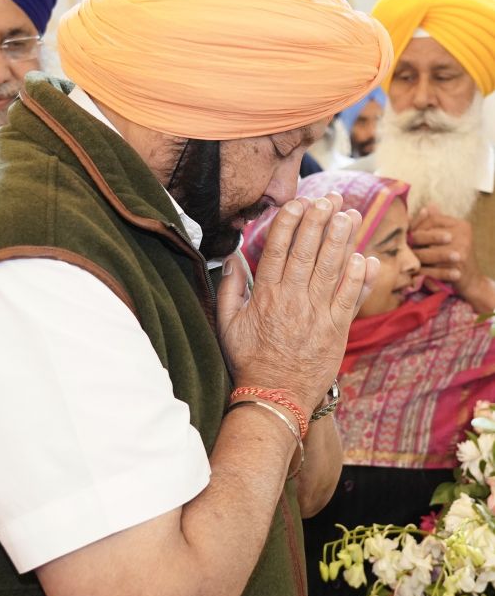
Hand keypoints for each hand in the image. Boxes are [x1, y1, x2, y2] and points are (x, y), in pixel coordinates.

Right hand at [217, 194, 378, 414]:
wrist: (276, 396)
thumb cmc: (249, 360)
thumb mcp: (228, 324)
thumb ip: (229, 288)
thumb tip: (234, 258)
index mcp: (266, 295)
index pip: (279, 249)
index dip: (290, 223)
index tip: (298, 203)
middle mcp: (293, 300)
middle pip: (309, 252)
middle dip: (320, 221)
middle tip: (329, 198)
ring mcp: (318, 314)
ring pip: (332, 269)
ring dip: (343, 240)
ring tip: (350, 215)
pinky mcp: (337, 330)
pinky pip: (351, 298)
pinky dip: (360, 278)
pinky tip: (366, 258)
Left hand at [410, 204, 492, 309]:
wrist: (470, 278)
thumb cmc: (454, 254)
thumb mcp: (447, 236)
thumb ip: (436, 223)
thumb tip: (425, 207)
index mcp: (461, 225)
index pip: (433, 220)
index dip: (417, 225)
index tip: (407, 233)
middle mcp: (463, 237)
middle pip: (429, 236)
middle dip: (413, 242)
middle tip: (402, 247)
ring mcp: (461, 253)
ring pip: (428, 253)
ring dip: (414, 258)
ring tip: (404, 259)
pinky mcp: (457, 270)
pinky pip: (431, 270)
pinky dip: (421, 272)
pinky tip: (413, 272)